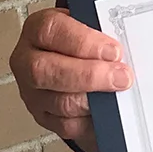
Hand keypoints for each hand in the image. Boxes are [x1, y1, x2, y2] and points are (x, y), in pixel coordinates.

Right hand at [10, 7, 132, 151]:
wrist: (80, 63)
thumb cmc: (85, 42)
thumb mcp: (90, 26)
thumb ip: (102, 30)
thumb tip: (125, 43)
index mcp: (37, 29)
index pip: (51, 30)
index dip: (83, 41)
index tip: (113, 50)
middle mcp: (27, 60)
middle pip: (45, 70)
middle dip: (89, 75)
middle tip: (120, 76)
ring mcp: (32, 92)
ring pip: (59, 102)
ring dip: (94, 100)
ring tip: (118, 93)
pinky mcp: (43, 117)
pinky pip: (66, 125)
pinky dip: (90, 120)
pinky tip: (106, 110)